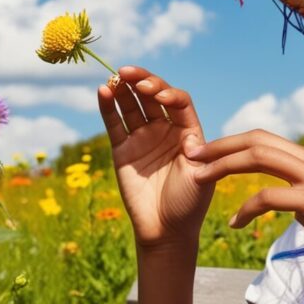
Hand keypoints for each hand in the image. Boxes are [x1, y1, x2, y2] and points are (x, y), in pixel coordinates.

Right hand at [97, 66, 213, 250]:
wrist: (165, 230)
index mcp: (188, 132)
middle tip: (130, 73)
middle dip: (143, 82)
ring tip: (115, 76)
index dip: (168, 94)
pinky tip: (103, 91)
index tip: (159, 95)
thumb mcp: (201, 177)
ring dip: (124, 89)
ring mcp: (143, 137)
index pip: (179, 102)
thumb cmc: (189, 203)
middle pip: (153, 97)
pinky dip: (108, 107)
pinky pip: (114, 123)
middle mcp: (166, 130)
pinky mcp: (123, 149)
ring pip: (132, 105)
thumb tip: (190, 137)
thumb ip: (196, 154)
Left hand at [188, 129, 303, 282]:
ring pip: (260, 157)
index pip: (266, 140)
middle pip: (257, 140)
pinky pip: (270, 197)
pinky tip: (235, 224)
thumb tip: (283, 200)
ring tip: (198, 179)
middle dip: (220, 146)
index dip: (232, 143)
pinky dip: (246, 208)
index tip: (206, 154)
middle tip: (190, 155)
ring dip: (223, 166)